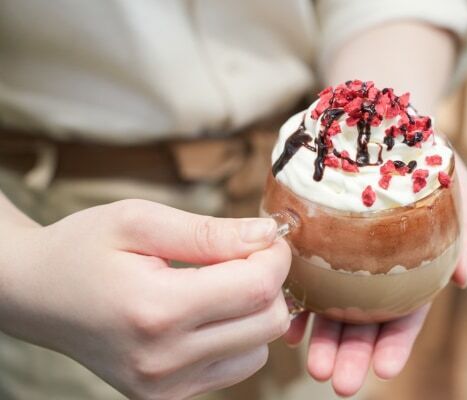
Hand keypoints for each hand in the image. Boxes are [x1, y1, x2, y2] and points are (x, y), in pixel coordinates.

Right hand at [0, 199, 290, 399]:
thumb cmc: (84, 249)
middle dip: (270, 282)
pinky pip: (235, 366)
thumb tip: (267, 234)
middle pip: (267, 322)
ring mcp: (165, 388)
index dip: (274, 256)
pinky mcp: (167, 398)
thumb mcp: (139, 221)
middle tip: (244, 255)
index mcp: (155, 310)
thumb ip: (209, 231)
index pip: (256, 288)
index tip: (265, 236)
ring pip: (259, 348)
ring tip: (219, 283)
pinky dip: (236, 335)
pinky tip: (207, 311)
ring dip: (254, 311)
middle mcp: (163, 361)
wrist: (37, 295)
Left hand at [284, 158, 466, 396]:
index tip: (384, 369)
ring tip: (312, 365)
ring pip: (331, 309)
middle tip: (339, 380)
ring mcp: (342, 263)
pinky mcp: (315, 244)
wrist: (385, 130)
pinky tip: (289, 325)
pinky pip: (302, 278)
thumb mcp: (461, 192)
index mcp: (411, 272)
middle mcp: (374, 275)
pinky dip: (296, 304)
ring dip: (322, 340)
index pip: (406, 316)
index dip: (396, 344)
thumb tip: (464, 279)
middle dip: (352, 354)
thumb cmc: (428, 164)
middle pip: (364, 322)